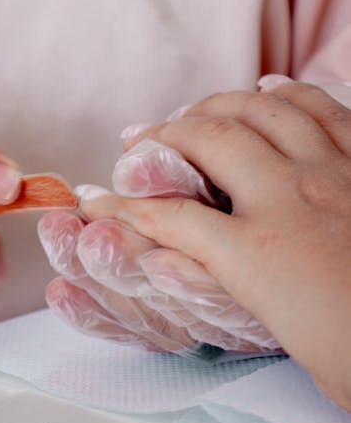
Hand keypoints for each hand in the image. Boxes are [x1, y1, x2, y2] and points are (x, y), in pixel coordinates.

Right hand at [79, 83, 350, 409]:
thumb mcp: (278, 332)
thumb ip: (220, 283)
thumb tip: (168, 253)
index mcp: (261, 254)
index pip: (169, 217)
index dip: (123, 206)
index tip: (96, 200)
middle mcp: (292, 198)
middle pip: (209, 138)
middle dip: (163, 135)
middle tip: (139, 141)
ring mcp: (335, 172)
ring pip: (262, 108)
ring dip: (218, 103)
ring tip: (194, 111)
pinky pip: (321, 106)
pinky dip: (285, 92)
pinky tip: (267, 91)